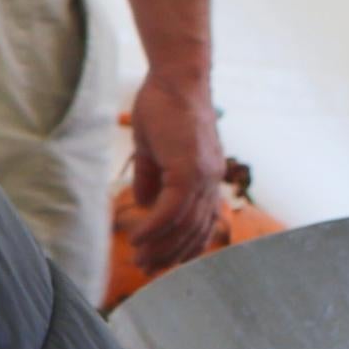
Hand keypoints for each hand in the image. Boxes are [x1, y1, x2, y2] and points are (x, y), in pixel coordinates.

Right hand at [124, 64, 228, 272]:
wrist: (176, 79)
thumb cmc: (164, 107)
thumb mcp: (153, 148)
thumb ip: (152, 177)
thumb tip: (146, 204)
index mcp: (204, 176)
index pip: (199, 221)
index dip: (181, 244)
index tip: (160, 260)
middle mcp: (209, 180)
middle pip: (194, 229)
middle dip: (170, 253)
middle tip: (146, 268)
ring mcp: (202, 176)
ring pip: (184, 225)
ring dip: (161, 245)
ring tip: (139, 258)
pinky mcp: (189, 170)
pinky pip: (173, 209)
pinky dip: (156, 227)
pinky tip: (139, 237)